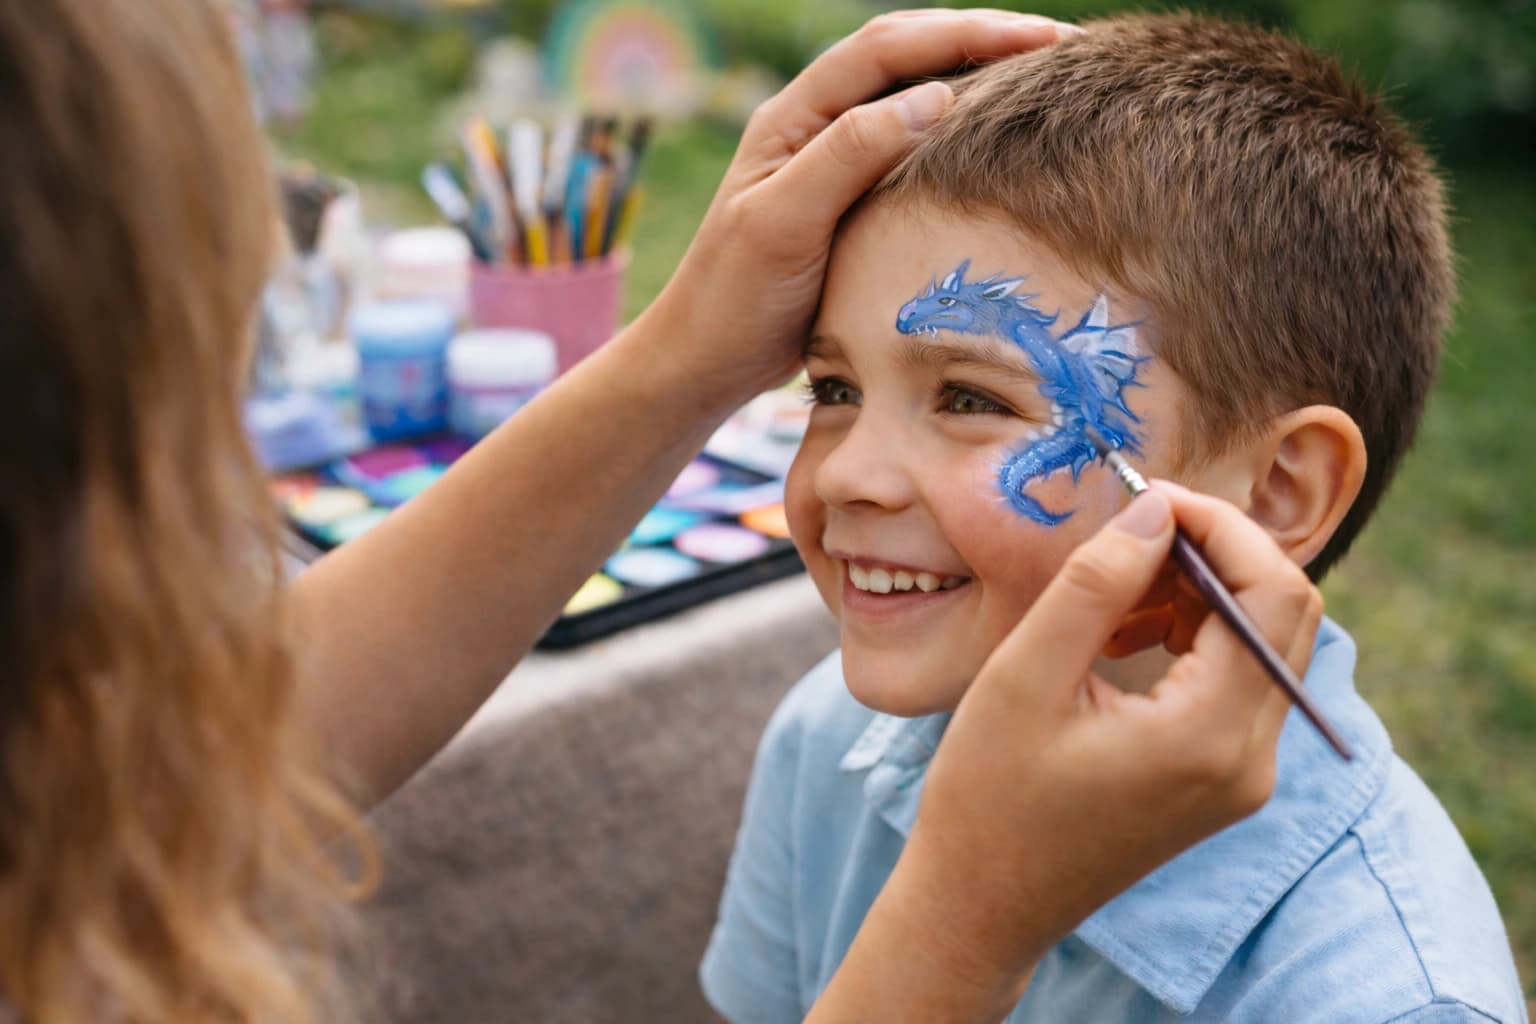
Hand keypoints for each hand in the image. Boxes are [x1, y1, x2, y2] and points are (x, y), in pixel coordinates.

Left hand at [644, 10, 1079, 400]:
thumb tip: (934, 97)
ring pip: (915, 99)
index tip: (1042, 38)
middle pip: (908, 56)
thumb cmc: (733, 297)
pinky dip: (961, 136)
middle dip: (984, 40)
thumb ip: (849, 154)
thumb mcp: (783, 222)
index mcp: (793, 116)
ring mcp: (832, 163)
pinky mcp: (849, 204)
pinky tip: (1002, 147)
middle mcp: (814, 127)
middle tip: (1066, 47)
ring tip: (1048, 80)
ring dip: (977, 80)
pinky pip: (915, 151)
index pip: (889, 49)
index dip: (966, 32)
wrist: (704, 363)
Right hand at [816, 483, 1321, 1020]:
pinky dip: (1189, 635)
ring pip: (1261, 641)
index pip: (1274, 595)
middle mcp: (1250, 759)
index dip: (1223, 527)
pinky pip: (1234, 678)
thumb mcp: (1025, 677)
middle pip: (1284, 614)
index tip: (1152, 499)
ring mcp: (1242, 774)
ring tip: (1110, 596)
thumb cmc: (988, 798)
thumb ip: (1096, 585)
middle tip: (1132, 534)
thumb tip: (1155, 513)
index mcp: (1210, 736)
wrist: (983, 905)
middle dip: (1214, 554)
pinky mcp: (1221, 779)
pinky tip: (1118, 635)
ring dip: (1197, 594)